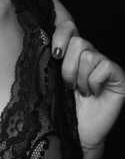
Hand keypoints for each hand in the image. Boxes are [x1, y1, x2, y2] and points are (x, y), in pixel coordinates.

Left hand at [52, 19, 124, 151]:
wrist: (76, 132)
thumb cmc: (62, 107)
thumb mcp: (51, 78)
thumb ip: (50, 59)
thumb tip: (41, 38)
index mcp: (73, 53)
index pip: (69, 27)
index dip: (60, 35)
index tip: (54, 55)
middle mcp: (91, 55)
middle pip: (78, 42)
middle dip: (68, 67)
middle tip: (69, 85)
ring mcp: (106, 66)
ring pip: (89, 55)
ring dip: (80, 78)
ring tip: (81, 92)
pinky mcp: (120, 77)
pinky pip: (104, 66)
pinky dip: (94, 82)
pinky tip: (93, 93)